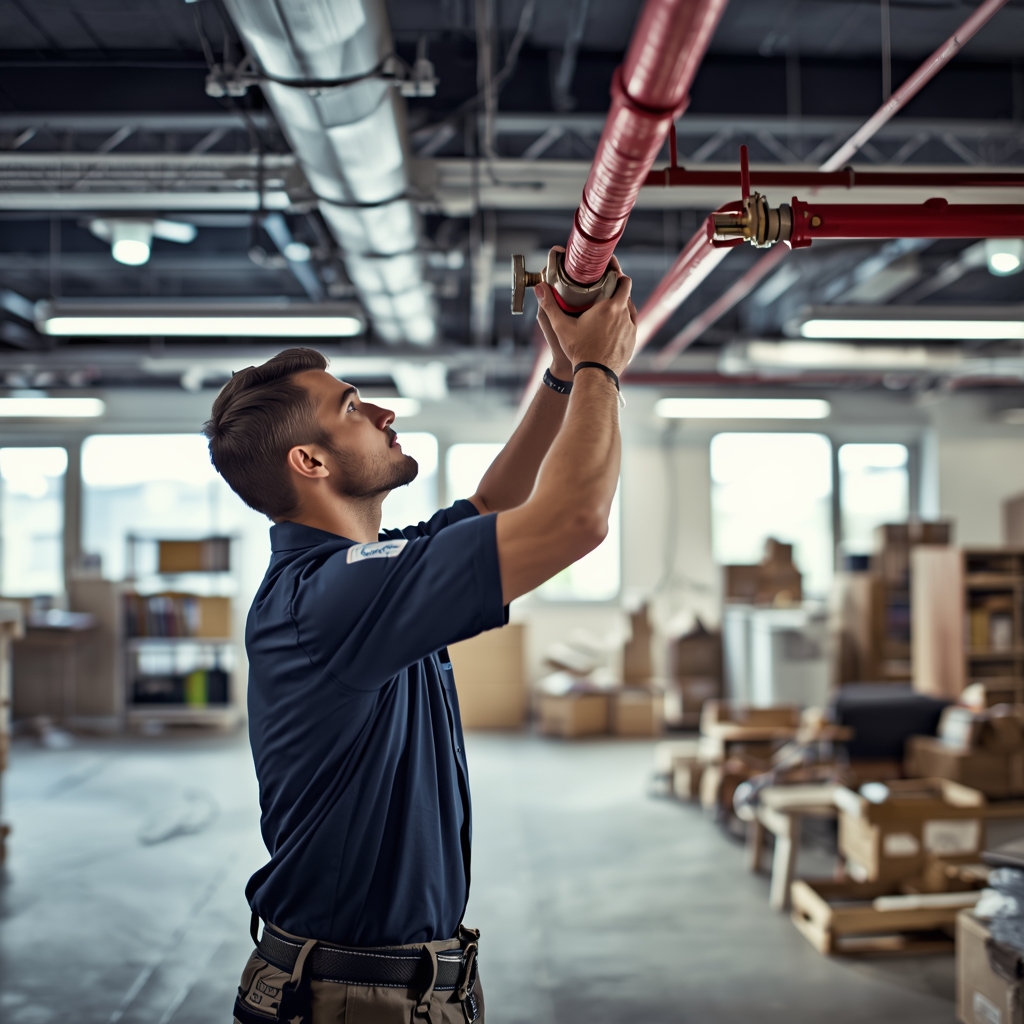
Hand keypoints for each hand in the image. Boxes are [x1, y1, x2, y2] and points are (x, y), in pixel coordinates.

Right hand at [534, 255, 636, 376]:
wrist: (595, 375)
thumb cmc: (579, 350)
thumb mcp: (561, 327)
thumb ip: (550, 305)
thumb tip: (540, 287)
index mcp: (610, 306)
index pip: (623, 280)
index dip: (618, 272)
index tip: (611, 269)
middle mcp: (624, 315)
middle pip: (626, 293)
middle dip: (617, 288)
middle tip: (605, 287)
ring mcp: (631, 328)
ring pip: (629, 308)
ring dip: (621, 304)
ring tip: (607, 306)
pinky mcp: (633, 340)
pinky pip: (631, 324)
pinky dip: (623, 321)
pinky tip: (613, 324)